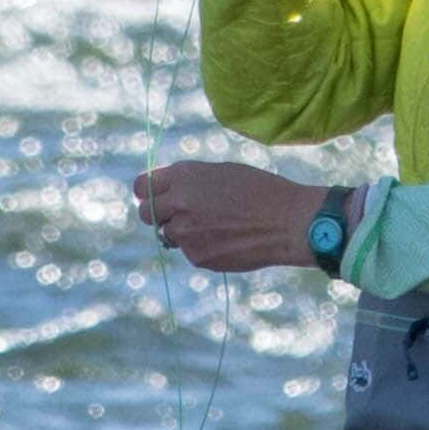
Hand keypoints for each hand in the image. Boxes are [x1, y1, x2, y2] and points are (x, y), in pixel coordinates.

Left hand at [131, 161, 327, 274]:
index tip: (155, 197)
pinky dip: (201, 246)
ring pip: (167, 234)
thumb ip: (187, 182)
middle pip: (145, 213)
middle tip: (179, 214)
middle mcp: (178, 203)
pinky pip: (189, 251)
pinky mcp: (196, 256)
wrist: (286, 222)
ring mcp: (185, 233)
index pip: (142, 186)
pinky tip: (226, 239)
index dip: (148, 192)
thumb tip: (165, 194)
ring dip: (181, 231)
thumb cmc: (259, 191)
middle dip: (159, 214)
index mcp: (183, 176)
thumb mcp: (220, 172)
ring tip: (213, 226)